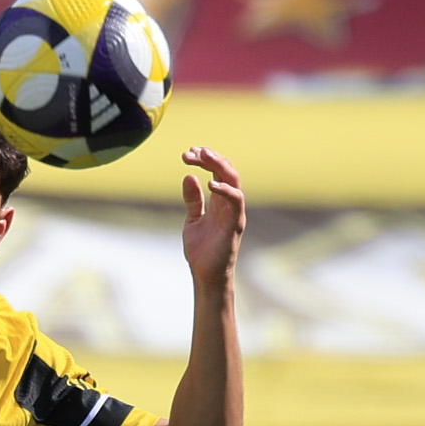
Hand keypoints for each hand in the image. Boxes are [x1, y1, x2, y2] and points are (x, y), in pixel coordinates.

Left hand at [180, 147, 244, 291]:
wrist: (205, 274)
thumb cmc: (202, 250)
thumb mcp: (192, 220)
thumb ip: (192, 200)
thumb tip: (188, 176)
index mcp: (219, 200)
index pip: (217, 171)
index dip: (205, 159)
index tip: (188, 153)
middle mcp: (229, 203)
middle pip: (226, 170)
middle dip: (210, 157)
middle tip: (191, 151)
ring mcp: (233, 212)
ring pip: (234, 180)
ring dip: (219, 165)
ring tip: (203, 156)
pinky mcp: (234, 224)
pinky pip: (236, 201)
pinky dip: (225, 190)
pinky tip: (209, 184)